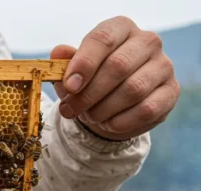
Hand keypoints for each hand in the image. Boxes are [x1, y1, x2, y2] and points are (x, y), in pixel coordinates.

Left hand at [51, 16, 178, 140]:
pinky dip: (121, 121)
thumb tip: (59, 52)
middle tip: (71, 109)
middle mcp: (147, 42)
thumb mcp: (72, 71)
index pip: (103, 38)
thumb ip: (64, 62)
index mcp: (120, 28)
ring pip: (133, 89)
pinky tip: (108, 124)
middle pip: (118, 65)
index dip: (84, 63)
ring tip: (89, 116)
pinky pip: (147, 109)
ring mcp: (163, 66)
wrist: (112, 105)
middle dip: (89, 93)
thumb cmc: (89, 81)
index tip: (69, 86)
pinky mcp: (171, 92)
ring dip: (103, 109)